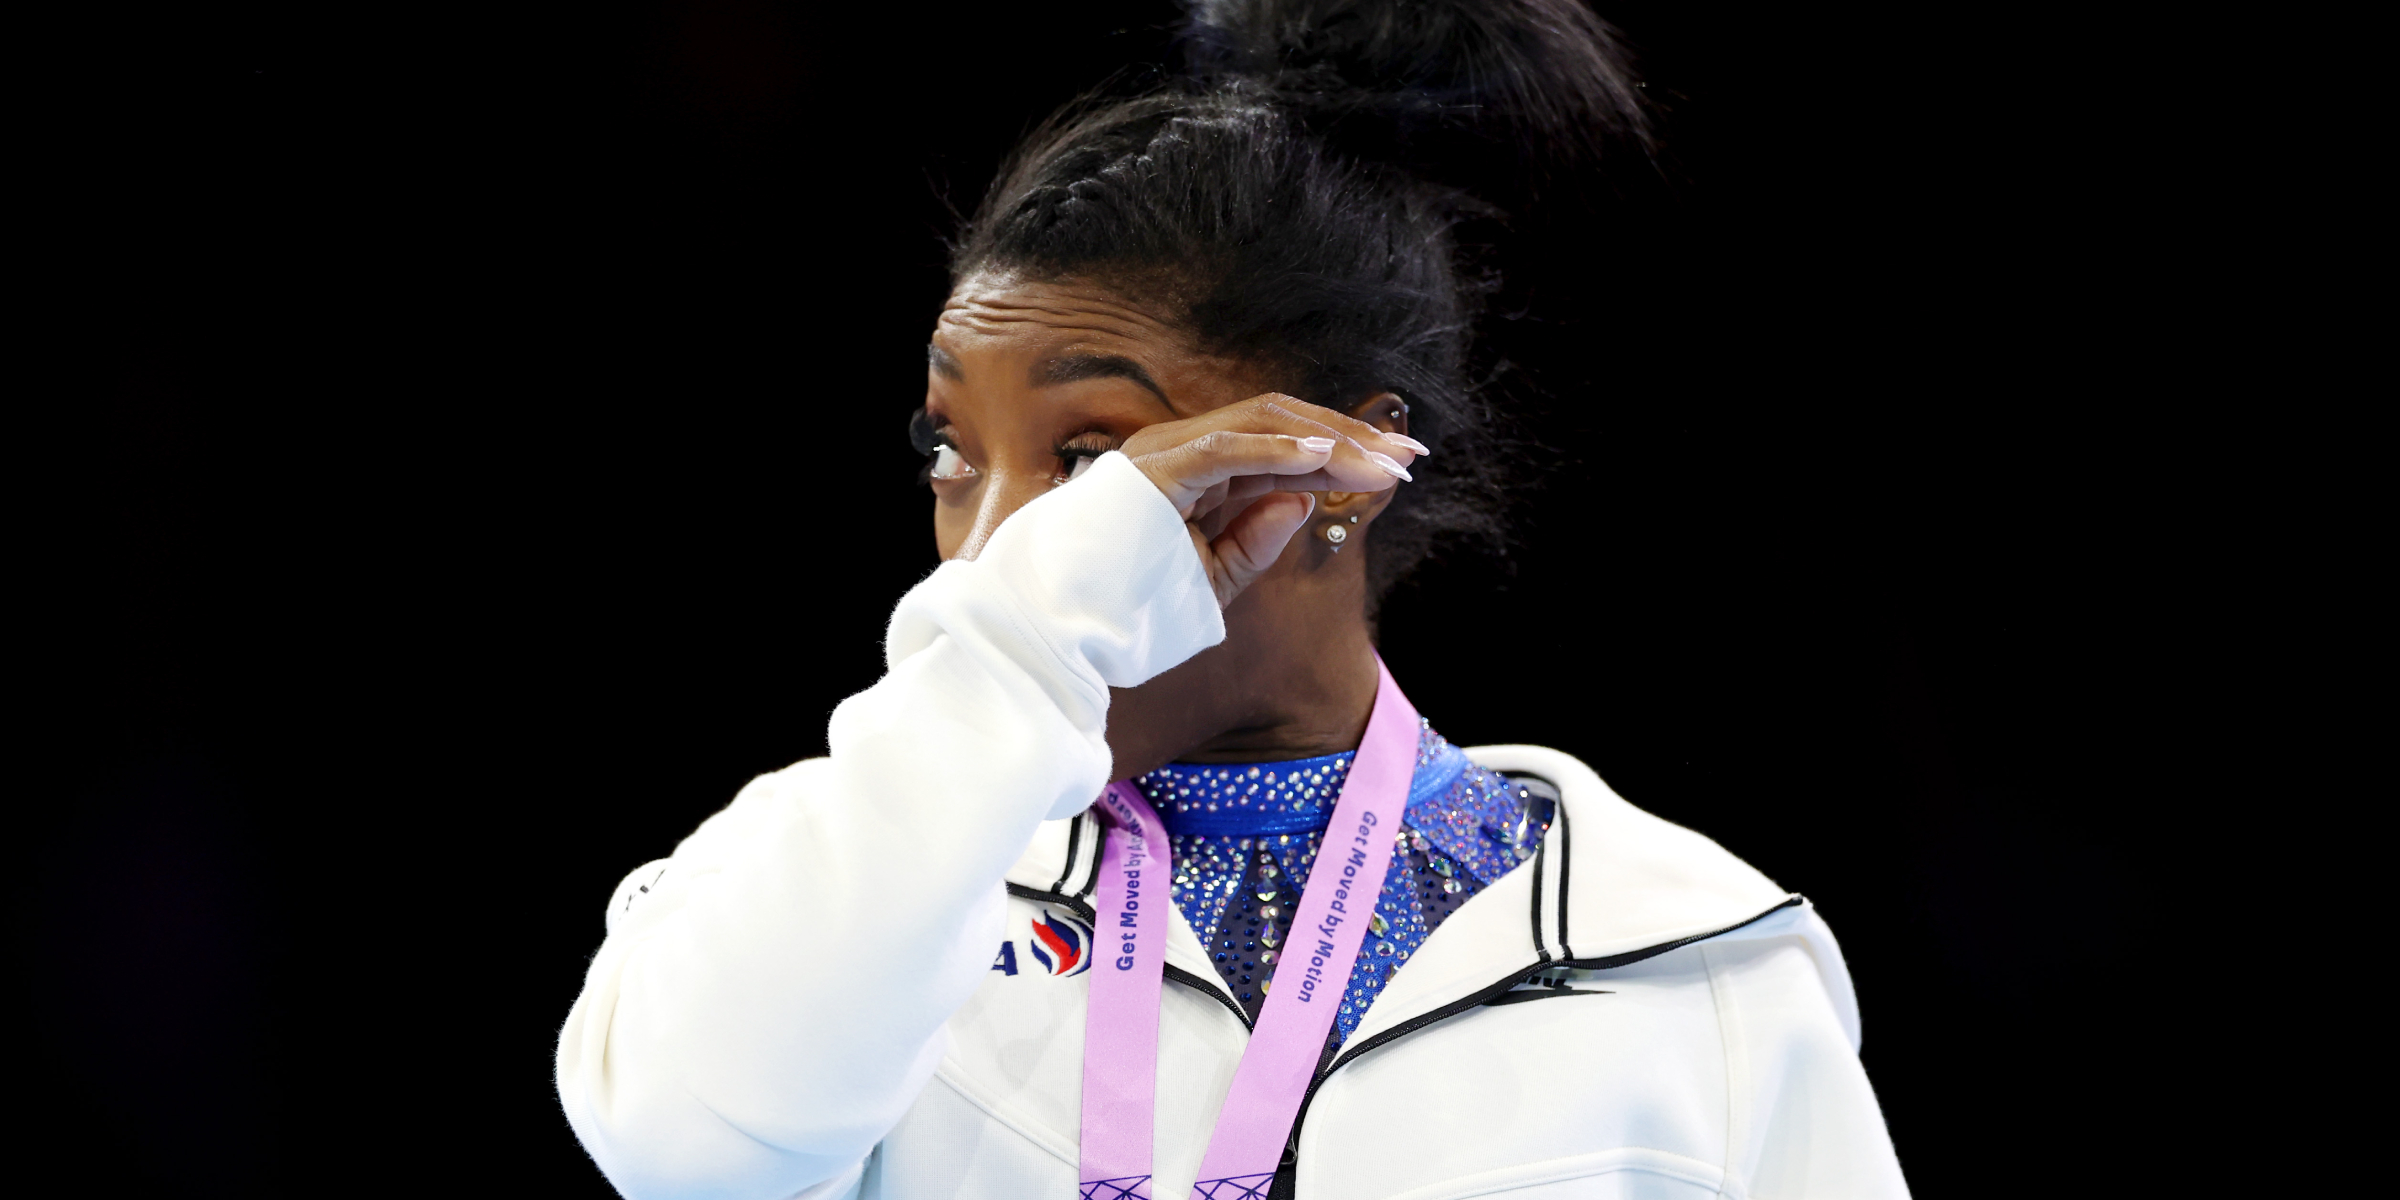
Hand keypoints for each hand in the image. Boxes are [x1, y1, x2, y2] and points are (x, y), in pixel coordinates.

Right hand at [1119, 394, 1424, 606]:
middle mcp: (1182, 449)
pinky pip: (1222, 448)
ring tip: (1381, 458)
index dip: (1343, 448)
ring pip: (1260, 423)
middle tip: (1410, 455)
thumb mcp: (1209, 580)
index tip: (1397, 467)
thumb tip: (1303, 500)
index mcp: (1197, 471)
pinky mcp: (1152, 473)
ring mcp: (1164, 454)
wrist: (1054, 633)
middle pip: (1281, 421)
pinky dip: (1275, 450)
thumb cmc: (1123, 611)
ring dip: (1328, 439)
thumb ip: (1253, 542)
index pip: (1281, 442)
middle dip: (1350, 435)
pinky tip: (1321, 459)